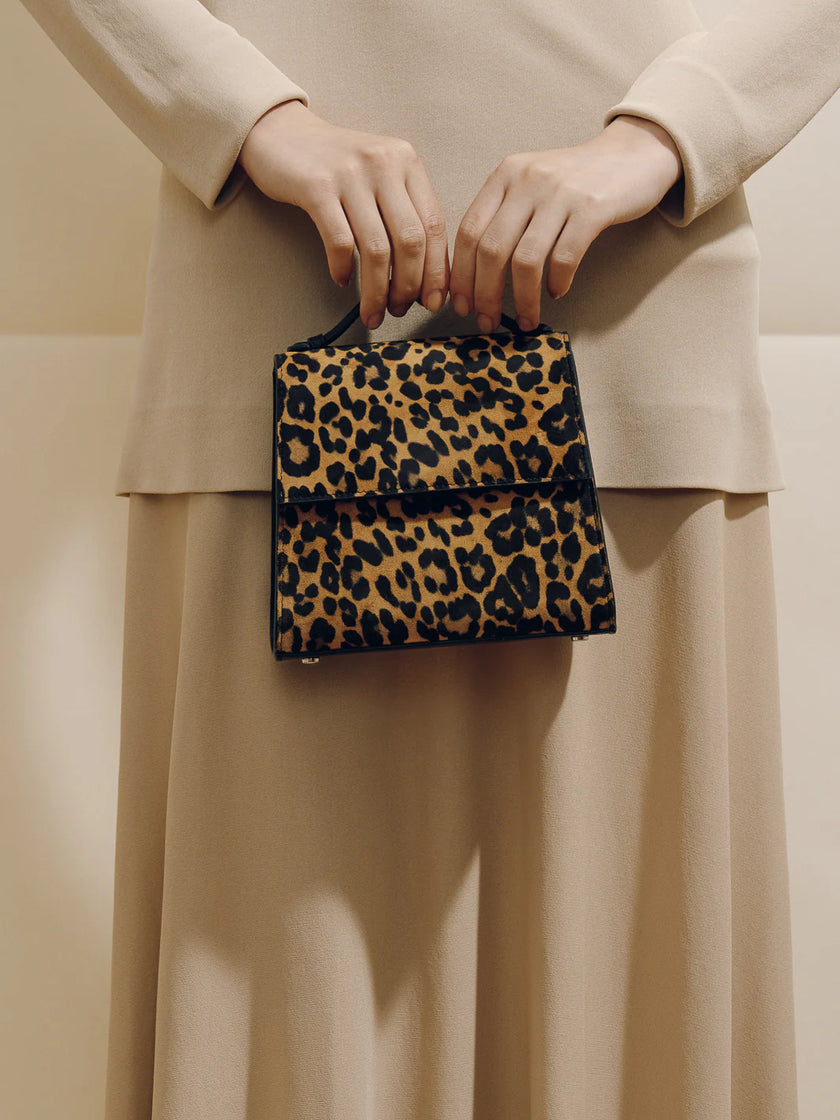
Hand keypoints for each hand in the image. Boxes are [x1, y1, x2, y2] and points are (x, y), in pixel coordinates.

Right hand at [237, 99, 449, 328]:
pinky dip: (343, 270)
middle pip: (410, 241)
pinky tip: (342, 281)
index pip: (434, 226)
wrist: (282, 133)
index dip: (436, 271)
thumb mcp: (380, 176)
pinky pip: (339, 242)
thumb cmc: (335, 166)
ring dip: (376, 290)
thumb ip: (403, 212)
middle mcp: (383, 164)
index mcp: (407, 162)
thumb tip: (424, 274)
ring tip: (372, 311)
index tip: (432, 302)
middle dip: (408, 286)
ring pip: (376, 249)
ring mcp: (350, 174)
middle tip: (399, 310)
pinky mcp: (316, 187)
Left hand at [448, 115, 683, 331]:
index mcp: (505, 175)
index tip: (461, 306)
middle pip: (491, 250)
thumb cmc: (577, 180)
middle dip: (485, 295)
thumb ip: (504, 216)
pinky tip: (557, 293)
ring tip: (526, 320)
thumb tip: (475, 275)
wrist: (635, 152)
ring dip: (522, 299)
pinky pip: (565, 257)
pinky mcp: (593, 207)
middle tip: (488, 322)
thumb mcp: (531, 184)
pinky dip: (557, 283)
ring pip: (526, 260)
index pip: (468, 232)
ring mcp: (560, 193)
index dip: (461, 276)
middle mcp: (527, 180)